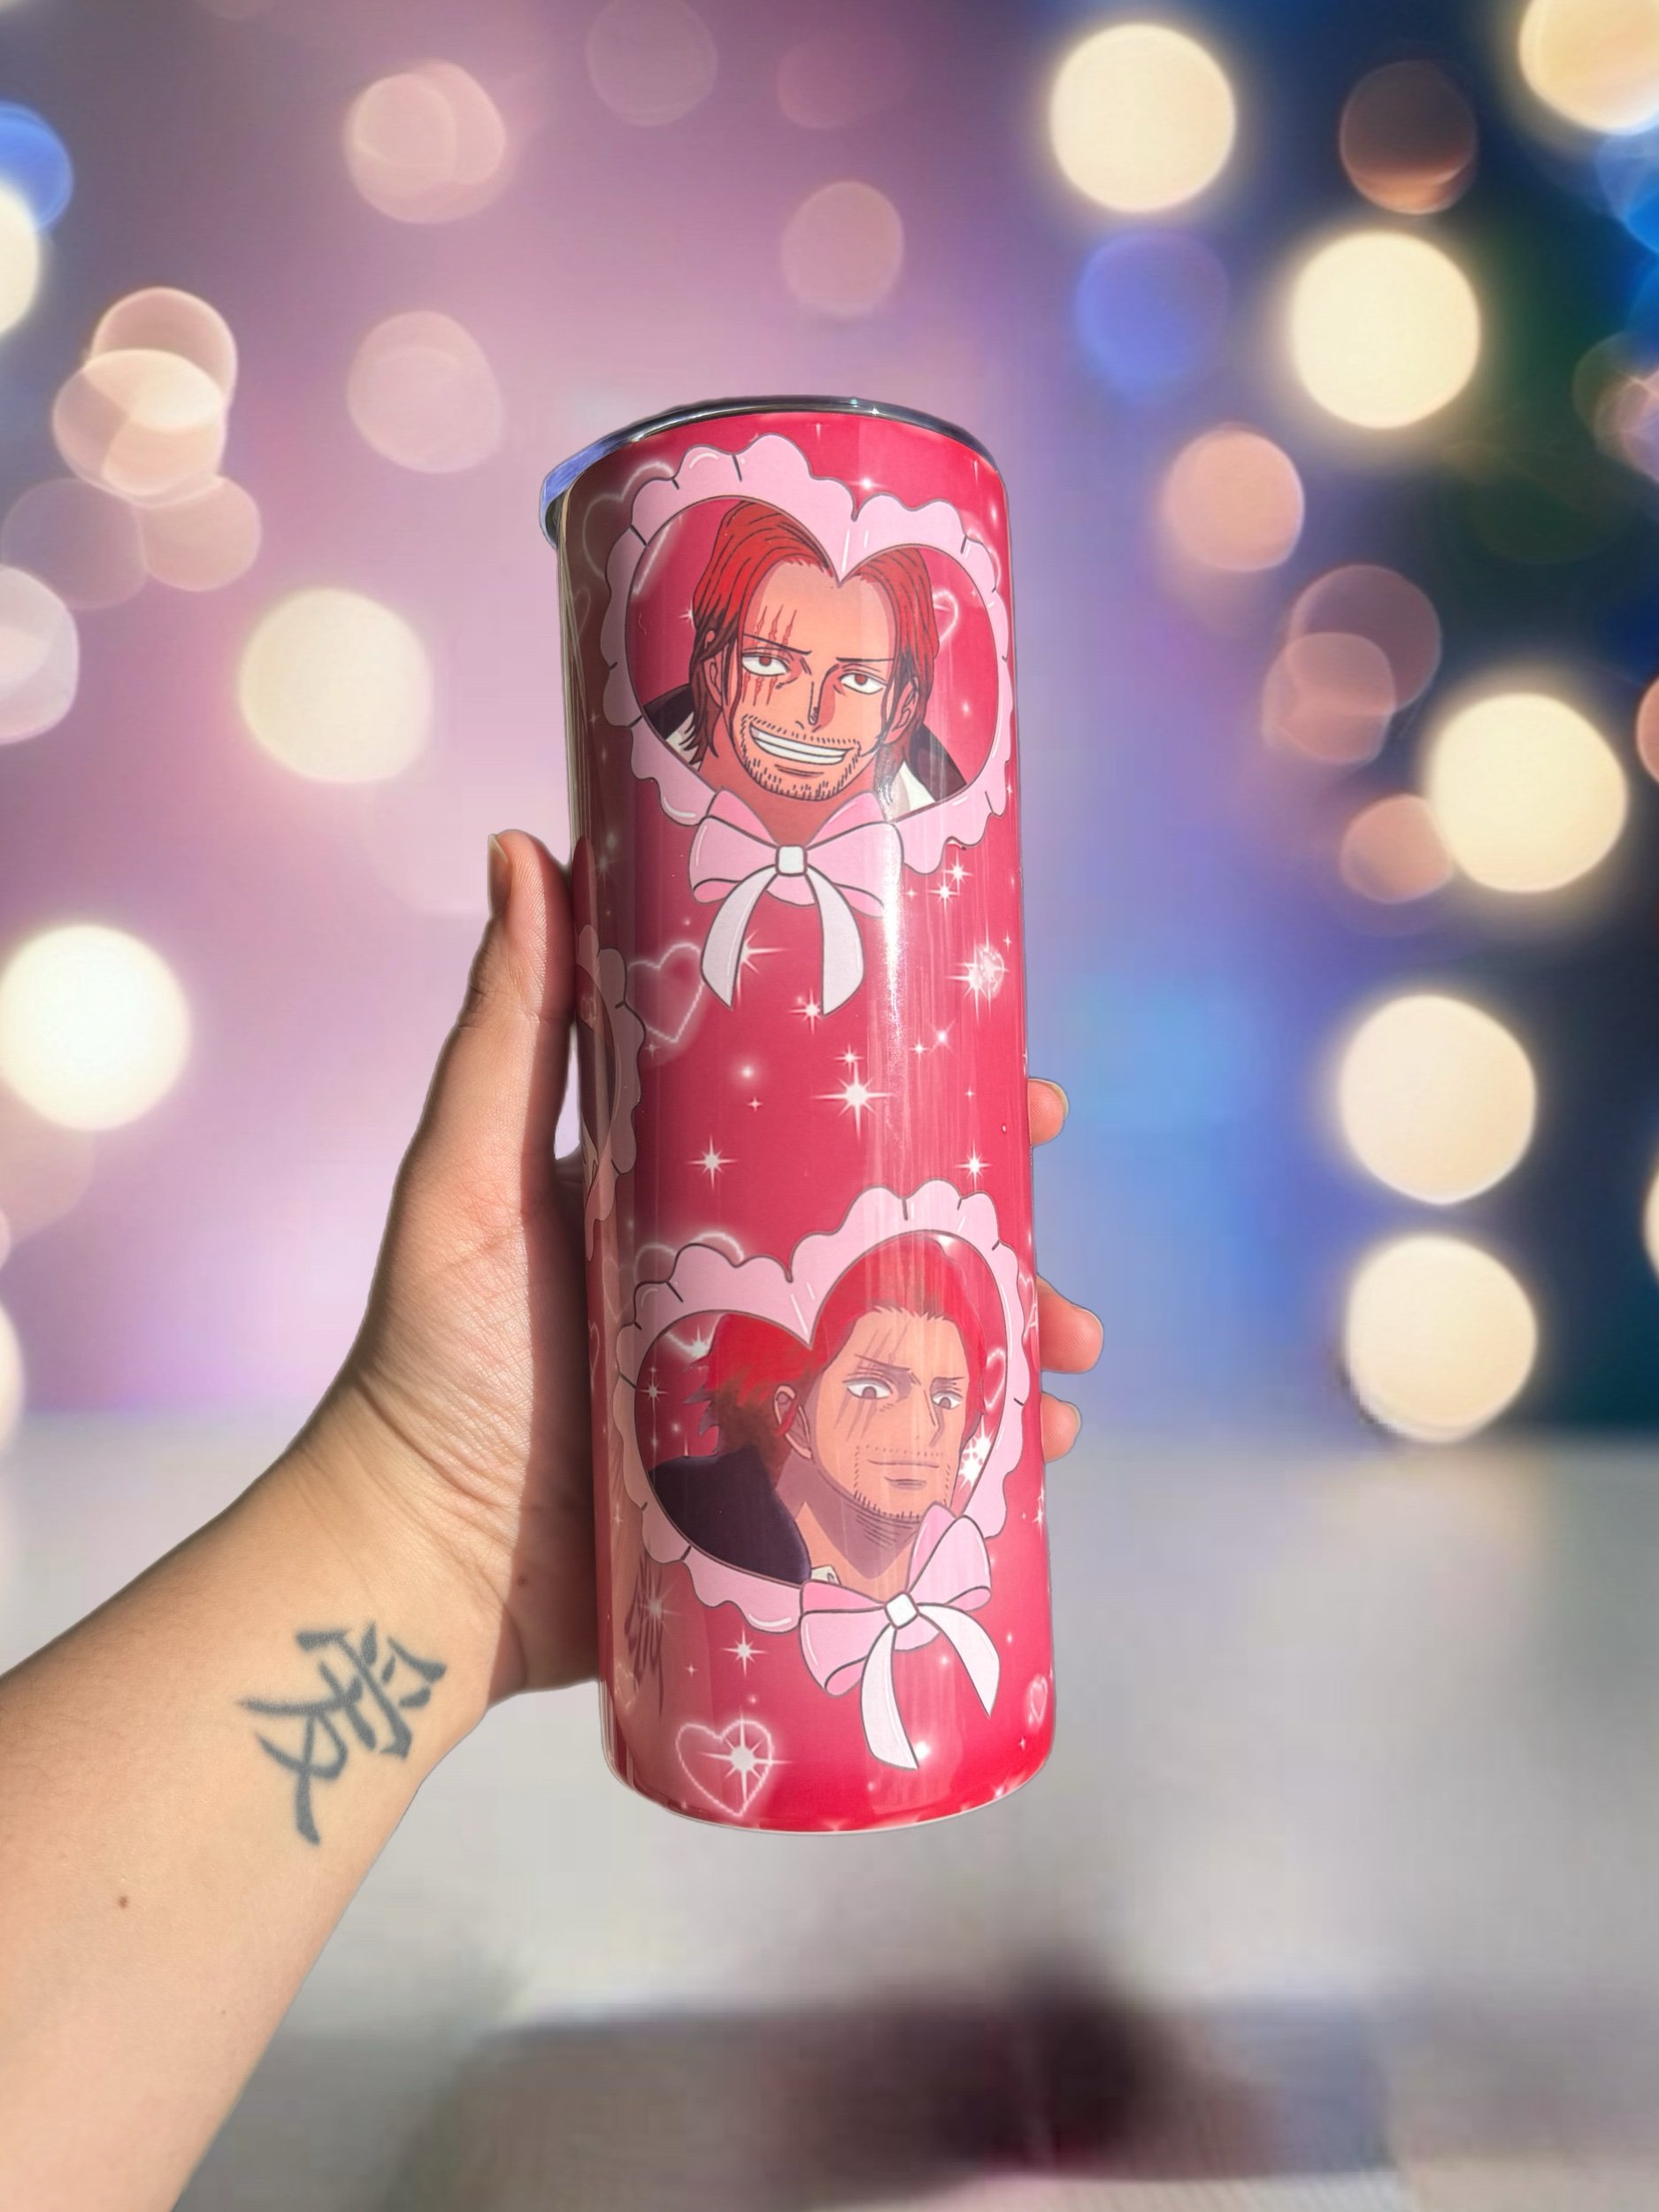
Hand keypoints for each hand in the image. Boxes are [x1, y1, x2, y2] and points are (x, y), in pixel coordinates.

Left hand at [292, 831, 1102, 1707]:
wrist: (423, 1560)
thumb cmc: (437, 1357)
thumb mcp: (467, 1181)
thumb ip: (506, 1033)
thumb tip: (523, 847)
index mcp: (681, 1193)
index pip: (821, 1116)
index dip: (920, 1084)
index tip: (1005, 1060)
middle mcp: (737, 1280)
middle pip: (894, 1225)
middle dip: (994, 1211)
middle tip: (1049, 1193)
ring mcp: (770, 1386)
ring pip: (918, 1339)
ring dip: (1012, 1333)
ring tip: (1072, 1350)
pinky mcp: (782, 1487)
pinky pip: (904, 1459)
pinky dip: (984, 1454)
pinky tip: (1043, 1450)